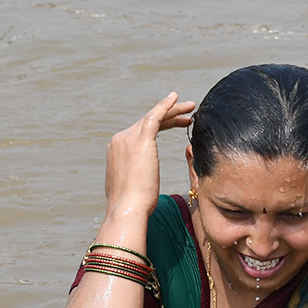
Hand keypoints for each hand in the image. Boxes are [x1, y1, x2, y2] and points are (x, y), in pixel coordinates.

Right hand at [104, 92, 194, 219]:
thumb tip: (136, 180)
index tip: (173, 126)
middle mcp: (120, 140)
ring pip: (154, 117)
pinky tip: (175, 98)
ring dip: (172, 111)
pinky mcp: (140, 140)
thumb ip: (132, 177)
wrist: (127, 209)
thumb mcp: (130, 186)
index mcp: (117, 150)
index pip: (140, 132)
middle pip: (147, 122)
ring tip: (191, 108)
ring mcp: (128, 139)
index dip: (159, 127)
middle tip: (187, 114)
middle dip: (168, 117)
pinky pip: (155, 116)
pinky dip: (165, 106)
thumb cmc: (133, 206)